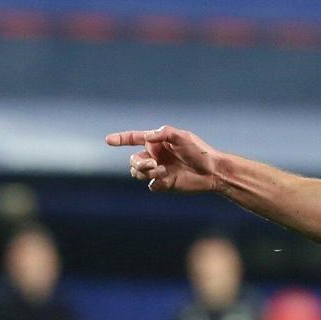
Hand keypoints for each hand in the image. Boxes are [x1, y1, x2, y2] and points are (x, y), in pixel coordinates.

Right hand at [105, 125, 225, 193]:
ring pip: (137, 173)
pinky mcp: (164, 184)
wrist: (212, 171)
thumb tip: (146, 137)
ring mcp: (158, 171)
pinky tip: (166, 180)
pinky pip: (150, 185)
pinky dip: (155, 183)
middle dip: (138, 162)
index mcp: (157, 143)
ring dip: (146, 172)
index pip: (134, 139)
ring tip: (162, 171)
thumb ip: (163, 133)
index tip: (108, 140)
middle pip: (132, 160)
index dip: (120, 139)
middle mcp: (155, 156)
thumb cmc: (199, 151)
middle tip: (153, 164)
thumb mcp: (182, 136)